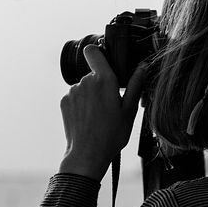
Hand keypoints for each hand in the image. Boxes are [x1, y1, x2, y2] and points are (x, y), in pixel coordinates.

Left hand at [58, 45, 146, 180]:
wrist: (87, 155)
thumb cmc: (111, 135)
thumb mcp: (129, 111)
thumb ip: (135, 85)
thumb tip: (143, 67)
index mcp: (104, 80)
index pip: (93, 51)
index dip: (98, 54)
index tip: (104, 63)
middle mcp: (85, 81)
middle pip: (93, 74)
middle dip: (101, 84)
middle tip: (110, 105)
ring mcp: (72, 92)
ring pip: (84, 87)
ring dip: (91, 95)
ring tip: (98, 116)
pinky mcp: (64, 102)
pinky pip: (75, 97)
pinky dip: (81, 105)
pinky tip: (88, 119)